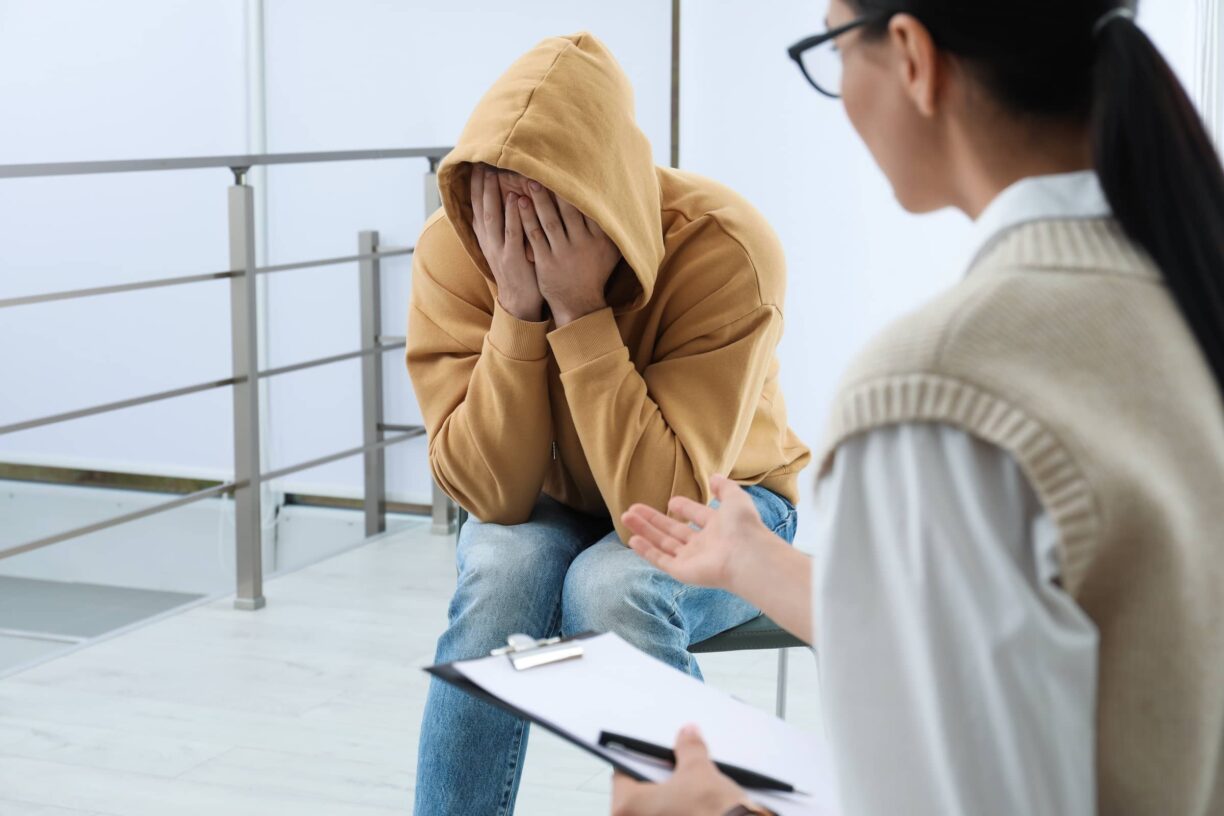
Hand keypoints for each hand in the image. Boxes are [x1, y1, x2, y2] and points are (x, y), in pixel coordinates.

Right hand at [470, 164, 542, 321]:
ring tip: (494, 173)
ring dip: (492, 195)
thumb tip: (505, 198)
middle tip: (481, 161)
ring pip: (492, 218)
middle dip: (480, 184)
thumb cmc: (518, 269)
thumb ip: (503, 224)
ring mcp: (499, 250)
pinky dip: (514, 215)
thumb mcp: (504, 245)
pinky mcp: (513, 259)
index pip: (476, 207)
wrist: (520, 301)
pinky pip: (513, 233)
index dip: (475, 186)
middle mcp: (488, 242)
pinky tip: (517, 199)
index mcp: (485, 238)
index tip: (476, 165)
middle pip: (480, 207)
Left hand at [518, 180, 620, 326]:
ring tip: (529, 181)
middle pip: (568, 211)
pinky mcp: (545, 262)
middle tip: (544, 169)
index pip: (588, 209)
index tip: (568, 171)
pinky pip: (535, 235)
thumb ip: (613, 229)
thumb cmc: (595, 273)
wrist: (579, 304)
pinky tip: (519, 203)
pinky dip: (527, 218)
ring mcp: (563, 254)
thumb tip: (620, 202)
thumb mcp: (612, 252)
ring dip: (538, 199)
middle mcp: (582, 245)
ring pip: (549, 220)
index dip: (577, 189)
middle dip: (555, 189)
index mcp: (600, 239)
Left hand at [611, 725, 750, 815]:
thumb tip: (688, 734)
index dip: (640, 759)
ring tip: (689, 787)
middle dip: (657, 780)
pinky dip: (678, 812)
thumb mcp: (699, 771)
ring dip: (669, 799)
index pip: (622, 773)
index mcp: (627, 806)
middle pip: (638, 794)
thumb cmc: (711, 813)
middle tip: (674, 767)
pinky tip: (696, 805)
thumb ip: (689, 749)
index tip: (651, 753)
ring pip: (655, 809)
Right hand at [621, 475, 775, 594]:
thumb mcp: (736, 498)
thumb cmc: (743, 526)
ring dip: (644, 531)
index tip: (672, 501)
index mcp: (718, 528)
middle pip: (673, 531)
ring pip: (662, 544)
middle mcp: (704, 545)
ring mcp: (692, 559)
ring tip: (626, 517)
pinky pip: (661, 560)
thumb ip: (724, 487)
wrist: (746, 555)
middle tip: (633, 508)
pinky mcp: (682, 572)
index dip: (685, 508)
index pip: (697, 517)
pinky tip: (632, 539)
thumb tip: (714, 477)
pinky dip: (646, 551)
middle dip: (653, 520)